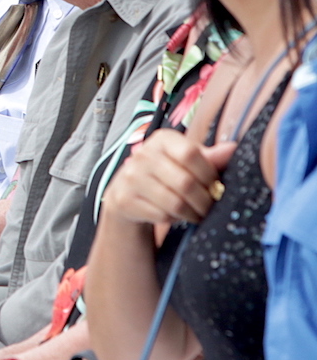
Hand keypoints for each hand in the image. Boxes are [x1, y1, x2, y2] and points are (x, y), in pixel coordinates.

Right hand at [105, 130, 236, 225]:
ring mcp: (131, 177)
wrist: (128, 191)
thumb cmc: (166, 173)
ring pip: (175, 203)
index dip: (208, 174)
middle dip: (204, 201)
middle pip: (185, 182)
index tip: (214, 185)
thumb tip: (234, 149)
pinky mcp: (125, 199)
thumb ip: (210, 157)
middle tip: (210, 207)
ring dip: (191, 213)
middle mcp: (143, 154)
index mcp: (162, 139)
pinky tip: (175, 215)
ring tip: (195, 213)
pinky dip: (174, 219)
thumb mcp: (186, 161)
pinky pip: (161, 215)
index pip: (190, 154)